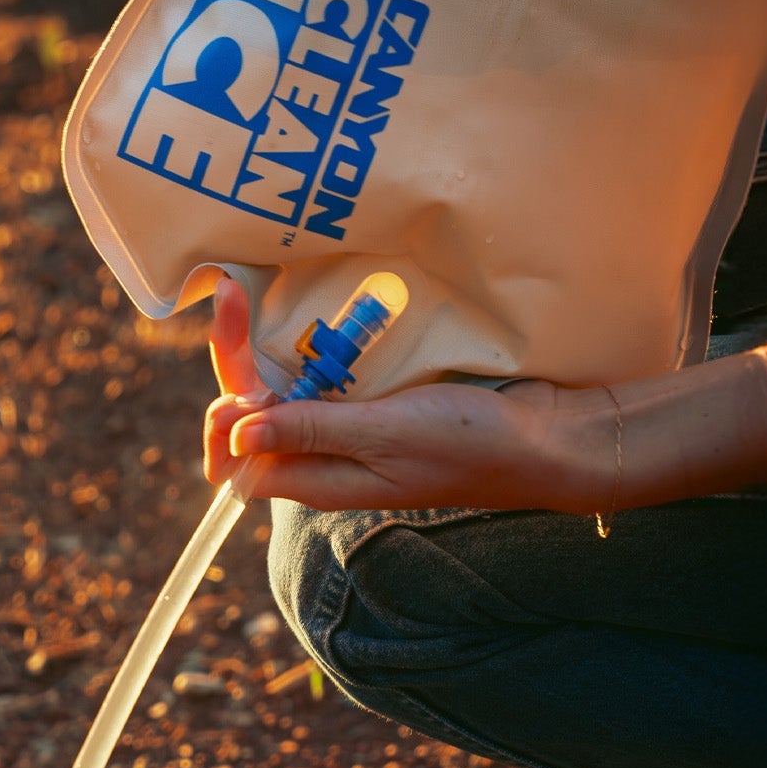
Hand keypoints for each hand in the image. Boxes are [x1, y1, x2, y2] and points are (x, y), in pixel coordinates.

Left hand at [200, 274, 613, 513]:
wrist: (546, 438)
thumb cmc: (469, 445)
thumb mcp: (384, 436)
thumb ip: (311, 434)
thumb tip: (236, 436)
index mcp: (315, 478)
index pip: (236, 456)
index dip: (220, 413)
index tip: (232, 356)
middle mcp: (323, 455)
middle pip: (252, 413)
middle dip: (236, 359)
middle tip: (233, 292)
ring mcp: (350, 426)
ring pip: (288, 388)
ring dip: (270, 345)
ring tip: (252, 289)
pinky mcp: (378, 399)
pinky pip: (331, 372)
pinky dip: (315, 342)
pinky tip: (310, 306)